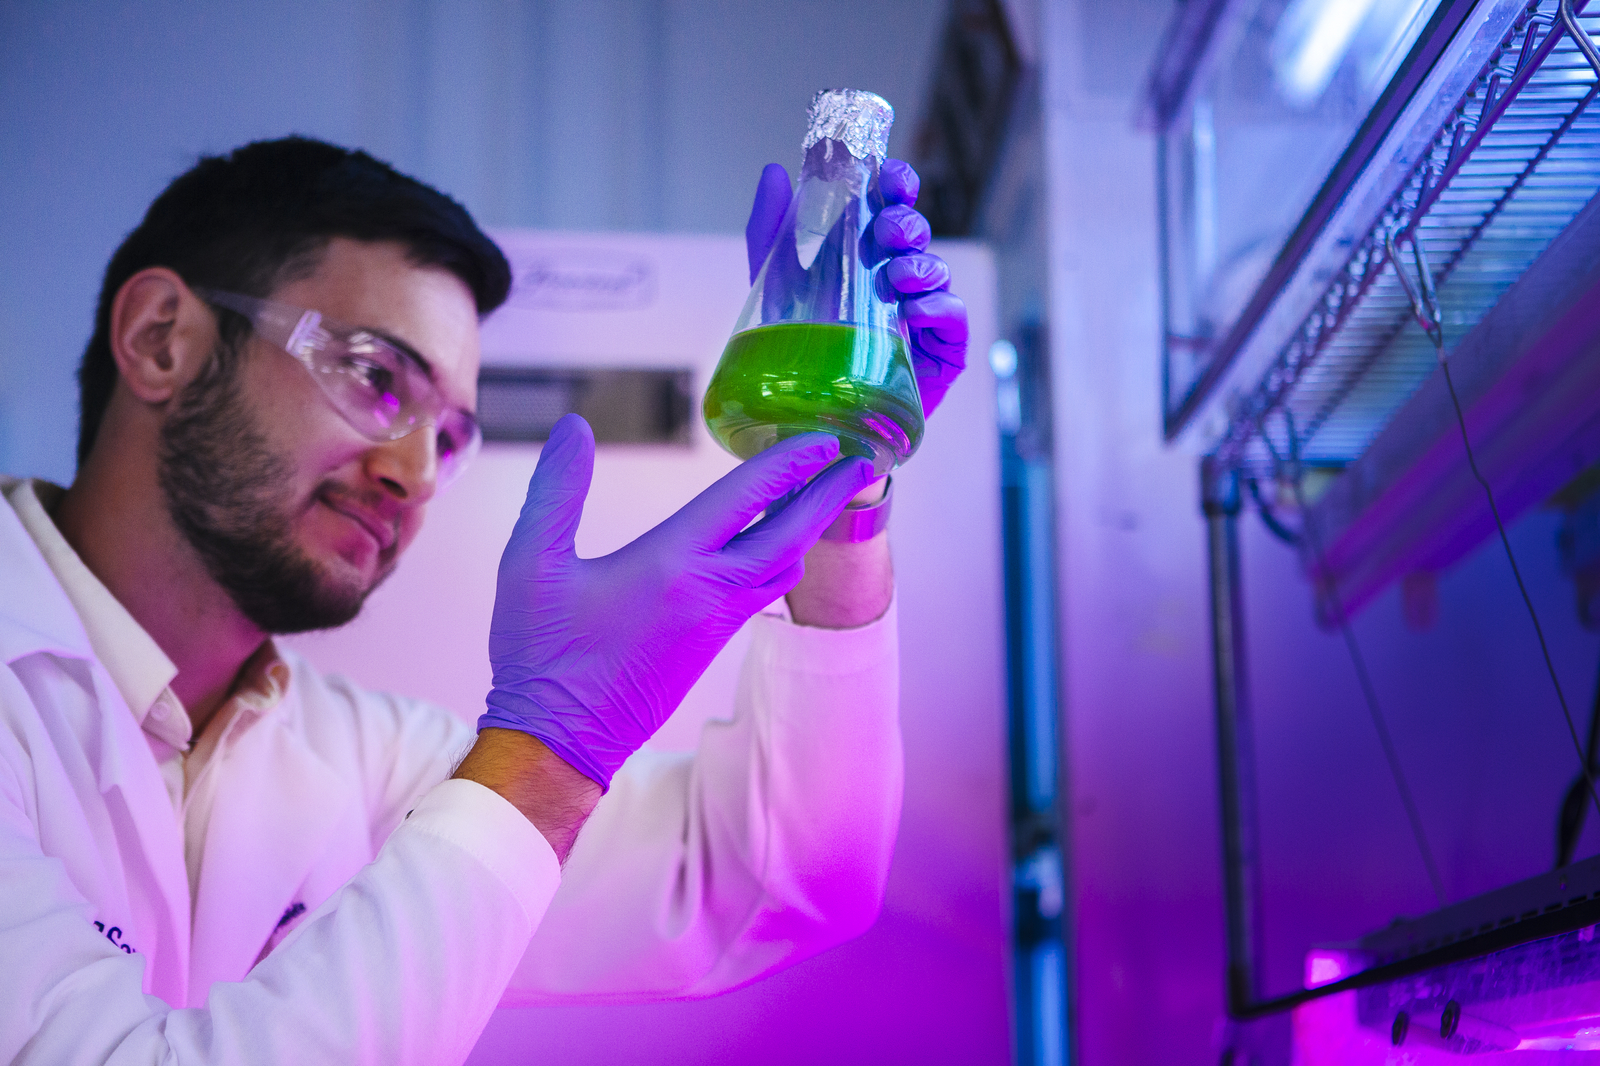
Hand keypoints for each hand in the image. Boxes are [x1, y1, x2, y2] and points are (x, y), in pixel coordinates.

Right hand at [481, 414, 876, 788]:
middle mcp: (707, 594)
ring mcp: (714, 625)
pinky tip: (769, 543)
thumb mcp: (531, 561)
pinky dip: (779, 557)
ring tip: (818, 494)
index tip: (823, 438)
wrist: (558, 742)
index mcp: (671, 564)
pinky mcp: (709, 647)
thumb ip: (557, 489)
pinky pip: (761, 592)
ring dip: (805, 529)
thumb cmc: (542, 654)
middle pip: (790, 536)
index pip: (747, 499)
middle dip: (827, 496)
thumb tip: (574, 428)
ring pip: (781, 568)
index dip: (789, 463)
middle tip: (857, 461)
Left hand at [745, 158, 969, 415]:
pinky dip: (939, 307)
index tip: (889, 178)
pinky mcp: (941, 352)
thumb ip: (770, 233)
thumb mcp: (776, 287)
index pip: (894, 206)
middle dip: (907, 224)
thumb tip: (774, 173)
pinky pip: (953, 318)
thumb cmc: (801, 350)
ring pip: (938, 272)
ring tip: (898, 276)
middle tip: (887, 231)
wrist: (813, 422)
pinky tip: (916, 309)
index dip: (898, 185)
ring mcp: (923, 314)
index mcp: (869, 254)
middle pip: (918, 234)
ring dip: (921, 265)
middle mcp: (900, 279)